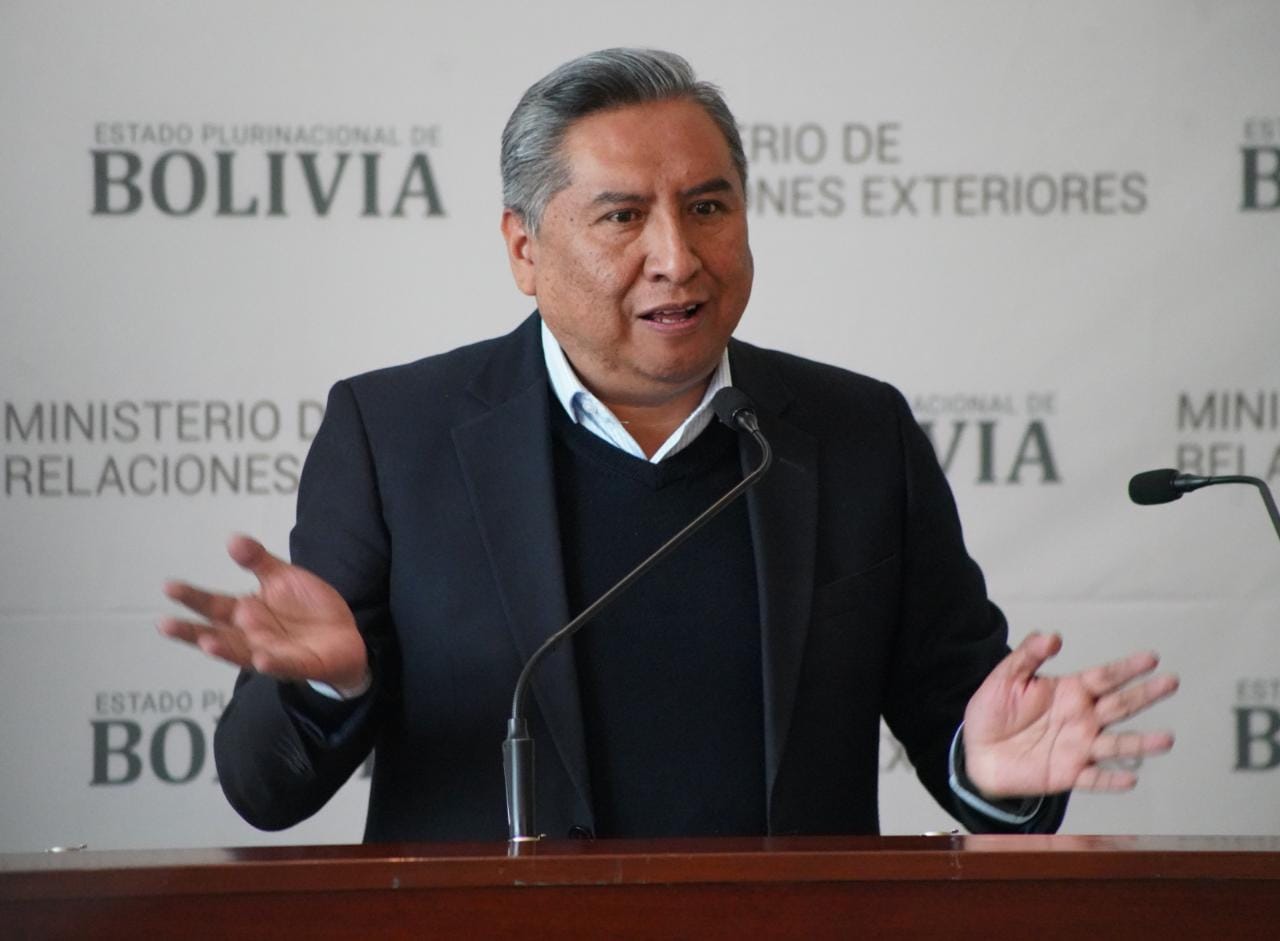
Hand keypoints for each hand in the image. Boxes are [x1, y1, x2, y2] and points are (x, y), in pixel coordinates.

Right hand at [159, 534, 367, 691]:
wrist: (345, 636)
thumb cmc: (306, 609)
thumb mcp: (283, 577)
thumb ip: (258, 561)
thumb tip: (232, 539)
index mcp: (246, 614)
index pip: (214, 605)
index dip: (192, 597)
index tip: (168, 586)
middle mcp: (253, 636)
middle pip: (217, 634)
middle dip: (192, 631)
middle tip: (164, 624)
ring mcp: (274, 653)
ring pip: (243, 654)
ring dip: (225, 650)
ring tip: (206, 643)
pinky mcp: (301, 665)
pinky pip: (284, 665)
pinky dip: (272, 662)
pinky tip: (261, 658)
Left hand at [962, 632, 1177, 797]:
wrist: (977, 751)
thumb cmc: (994, 711)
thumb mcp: (1006, 677)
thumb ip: (1028, 656)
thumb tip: (1052, 636)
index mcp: (1070, 692)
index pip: (1104, 677)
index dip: (1126, 668)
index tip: (1151, 658)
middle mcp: (1082, 719)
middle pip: (1119, 706)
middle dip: (1146, 694)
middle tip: (1171, 683)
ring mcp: (1079, 747)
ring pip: (1116, 745)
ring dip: (1140, 743)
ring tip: (1166, 739)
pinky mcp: (1068, 774)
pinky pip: (1094, 779)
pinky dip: (1111, 780)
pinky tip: (1130, 779)